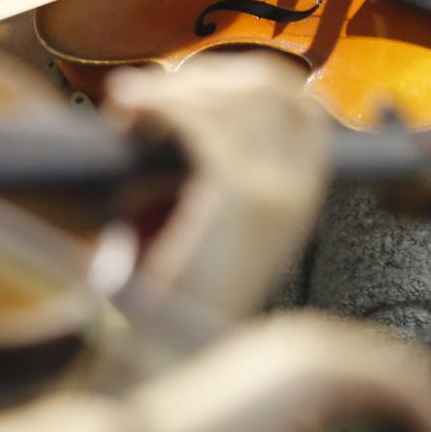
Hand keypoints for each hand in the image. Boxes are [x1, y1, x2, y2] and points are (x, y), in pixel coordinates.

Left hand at [107, 55, 328, 314]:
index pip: (301, 106)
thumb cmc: (173, 295)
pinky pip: (204, 125)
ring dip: (173, 88)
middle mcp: (299, 190)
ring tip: (128, 102)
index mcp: (302, 196)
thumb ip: (211, 171)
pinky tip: (129, 116)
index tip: (191, 82)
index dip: (247, 78)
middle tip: (152, 87)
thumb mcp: (210, 225)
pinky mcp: (239, 200)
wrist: (166, 357)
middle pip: (270, 88)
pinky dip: (162, 107)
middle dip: (206, 74)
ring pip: (235, 100)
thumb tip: (170, 107)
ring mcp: (276, 194)